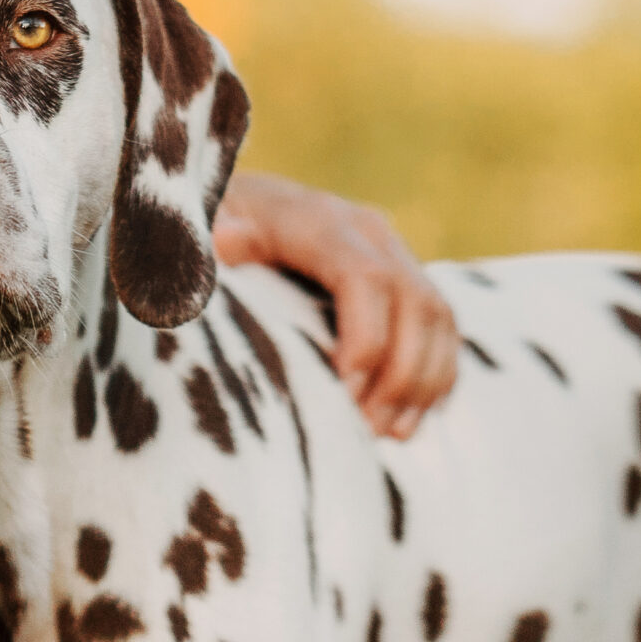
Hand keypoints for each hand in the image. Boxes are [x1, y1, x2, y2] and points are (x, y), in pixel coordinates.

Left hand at [212, 170, 458, 438]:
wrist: (231, 207)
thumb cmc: (206, 230)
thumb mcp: (198, 229)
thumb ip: (209, 241)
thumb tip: (225, 242)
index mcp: (318, 220)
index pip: (366, 279)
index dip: (367, 340)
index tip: (345, 394)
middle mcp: (366, 232)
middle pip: (415, 303)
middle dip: (400, 374)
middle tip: (367, 430)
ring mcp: (391, 254)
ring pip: (438, 318)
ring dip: (423, 382)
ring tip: (389, 434)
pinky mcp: (402, 280)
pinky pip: (442, 329)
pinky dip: (435, 376)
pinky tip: (408, 419)